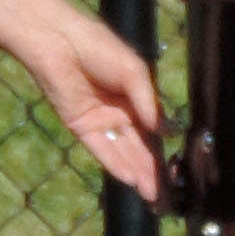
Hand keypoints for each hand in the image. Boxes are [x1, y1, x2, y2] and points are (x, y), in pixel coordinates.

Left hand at [14, 5, 165, 202]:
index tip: (175, 168)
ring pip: (122, 151)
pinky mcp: (81, 126)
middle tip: (165, 192)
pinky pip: (101, 149)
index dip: (163, 147)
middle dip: (151, 169)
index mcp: (134, 95)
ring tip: (152, 194)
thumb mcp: (133, 72)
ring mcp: (100, 120)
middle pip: (138, 145)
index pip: (152, 128)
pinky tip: (130, 180)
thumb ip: (148, 102)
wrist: (59, 42)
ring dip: (136, 172)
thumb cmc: (98, 46)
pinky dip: (115, 164)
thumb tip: (165, 131)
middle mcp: (118, 111)